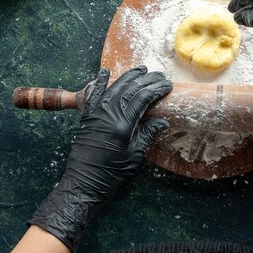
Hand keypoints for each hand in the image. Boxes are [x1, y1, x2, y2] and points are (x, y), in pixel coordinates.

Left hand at [28, 66, 171, 250]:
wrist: (84, 183)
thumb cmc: (112, 173)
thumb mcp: (135, 156)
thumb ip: (147, 134)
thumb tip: (163, 121)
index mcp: (123, 125)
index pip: (142, 99)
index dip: (156, 90)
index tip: (168, 86)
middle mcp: (109, 114)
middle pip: (130, 89)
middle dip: (146, 80)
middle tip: (159, 75)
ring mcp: (96, 113)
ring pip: (114, 88)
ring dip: (128, 76)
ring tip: (141, 69)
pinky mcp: (87, 117)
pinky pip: (94, 94)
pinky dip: (99, 81)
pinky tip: (106, 71)